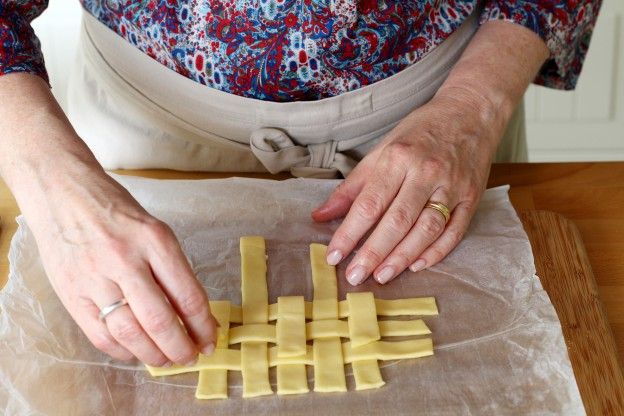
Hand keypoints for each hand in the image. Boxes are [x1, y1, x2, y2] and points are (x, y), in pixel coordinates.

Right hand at [35, 171, 217, 365]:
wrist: (63, 193)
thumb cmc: (116, 211)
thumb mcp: (155, 231)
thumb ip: (173, 270)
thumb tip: (195, 313)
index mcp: (155, 240)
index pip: (188, 296)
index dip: (203, 326)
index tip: (211, 339)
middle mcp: (125, 260)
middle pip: (159, 320)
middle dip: (181, 348)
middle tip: (191, 357)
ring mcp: (94, 278)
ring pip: (130, 334)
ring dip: (153, 355)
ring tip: (167, 360)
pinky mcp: (70, 294)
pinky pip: (100, 336)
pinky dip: (123, 351)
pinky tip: (136, 351)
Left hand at [312, 91, 497, 284]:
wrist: (471, 113)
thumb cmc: (420, 132)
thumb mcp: (382, 150)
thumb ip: (353, 186)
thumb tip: (321, 216)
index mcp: (399, 158)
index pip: (369, 203)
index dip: (349, 233)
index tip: (333, 256)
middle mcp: (426, 172)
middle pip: (397, 220)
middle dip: (373, 252)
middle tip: (355, 277)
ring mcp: (452, 186)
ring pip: (426, 229)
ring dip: (402, 256)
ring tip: (382, 276)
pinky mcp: (472, 197)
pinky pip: (454, 231)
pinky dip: (435, 252)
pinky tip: (416, 266)